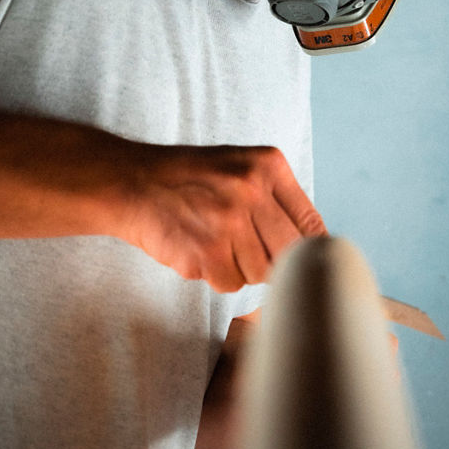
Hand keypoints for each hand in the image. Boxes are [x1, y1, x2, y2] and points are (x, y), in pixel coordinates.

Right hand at [118, 142, 326, 292]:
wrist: (133, 183)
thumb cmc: (190, 178)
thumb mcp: (240, 167)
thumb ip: (277, 198)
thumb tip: (315, 246)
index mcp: (268, 165)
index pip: (310, 223)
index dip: (309, 251)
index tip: (306, 265)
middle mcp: (251, 190)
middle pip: (289, 253)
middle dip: (274, 261)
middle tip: (251, 253)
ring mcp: (228, 222)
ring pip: (261, 272)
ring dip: (242, 268)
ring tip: (218, 244)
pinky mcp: (206, 251)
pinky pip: (231, 283)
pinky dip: (218, 276)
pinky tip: (200, 252)